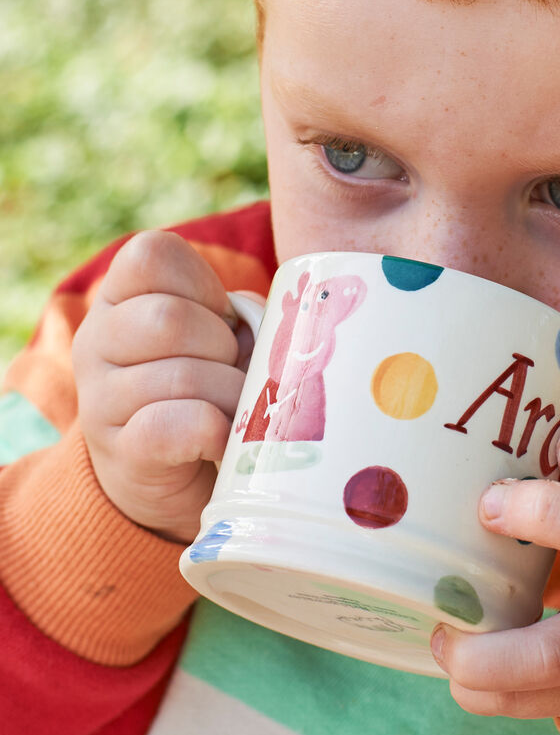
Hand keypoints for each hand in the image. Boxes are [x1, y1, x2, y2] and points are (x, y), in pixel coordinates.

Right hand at [72, 229, 249, 543]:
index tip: (223, 321)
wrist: (172, 480)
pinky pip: (173, 427)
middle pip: (168, 319)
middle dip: (222, 347)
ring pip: (181, 376)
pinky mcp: (123, 452)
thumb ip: (246, 317)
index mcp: (121, 299)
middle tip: (233, 374)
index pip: (152, 255)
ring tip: (237, 412)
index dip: (202, 285)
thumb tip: (287, 326)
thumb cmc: (208, 393)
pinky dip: (213, 432)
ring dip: (230, 396)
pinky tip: (222, 440)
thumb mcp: (220, 342)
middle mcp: (97, 341)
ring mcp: (102, 399)